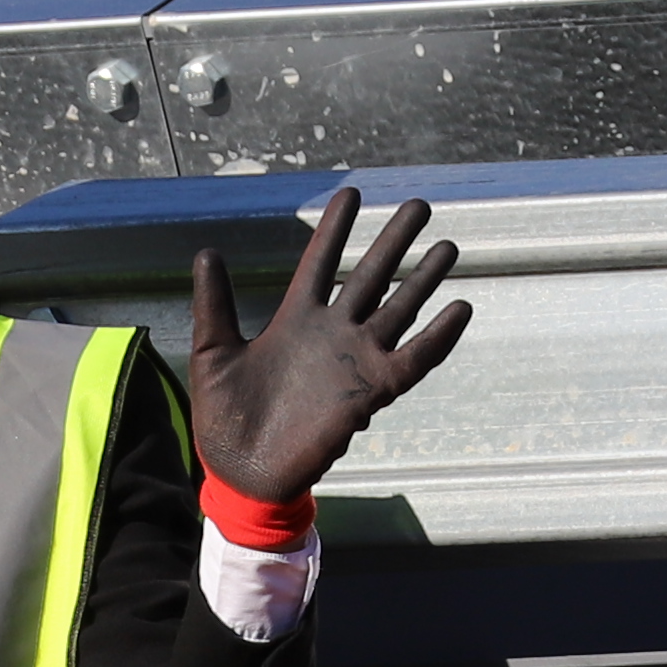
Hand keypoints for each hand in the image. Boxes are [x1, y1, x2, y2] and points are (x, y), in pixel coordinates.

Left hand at [186, 185, 466, 511]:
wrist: (241, 474)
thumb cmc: (223, 419)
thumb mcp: (213, 354)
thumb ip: (214, 304)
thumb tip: (207, 251)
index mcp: (294, 319)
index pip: (321, 262)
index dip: (336, 229)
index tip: (353, 192)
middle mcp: (331, 333)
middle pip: (371, 275)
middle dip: (394, 241)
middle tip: (420, 205)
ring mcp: (354, 361)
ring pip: (398, 310)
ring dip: (423, 279)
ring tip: (449, 245)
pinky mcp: (370, 394)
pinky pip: (413, 361)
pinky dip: (438, 337)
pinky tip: (460, 308)